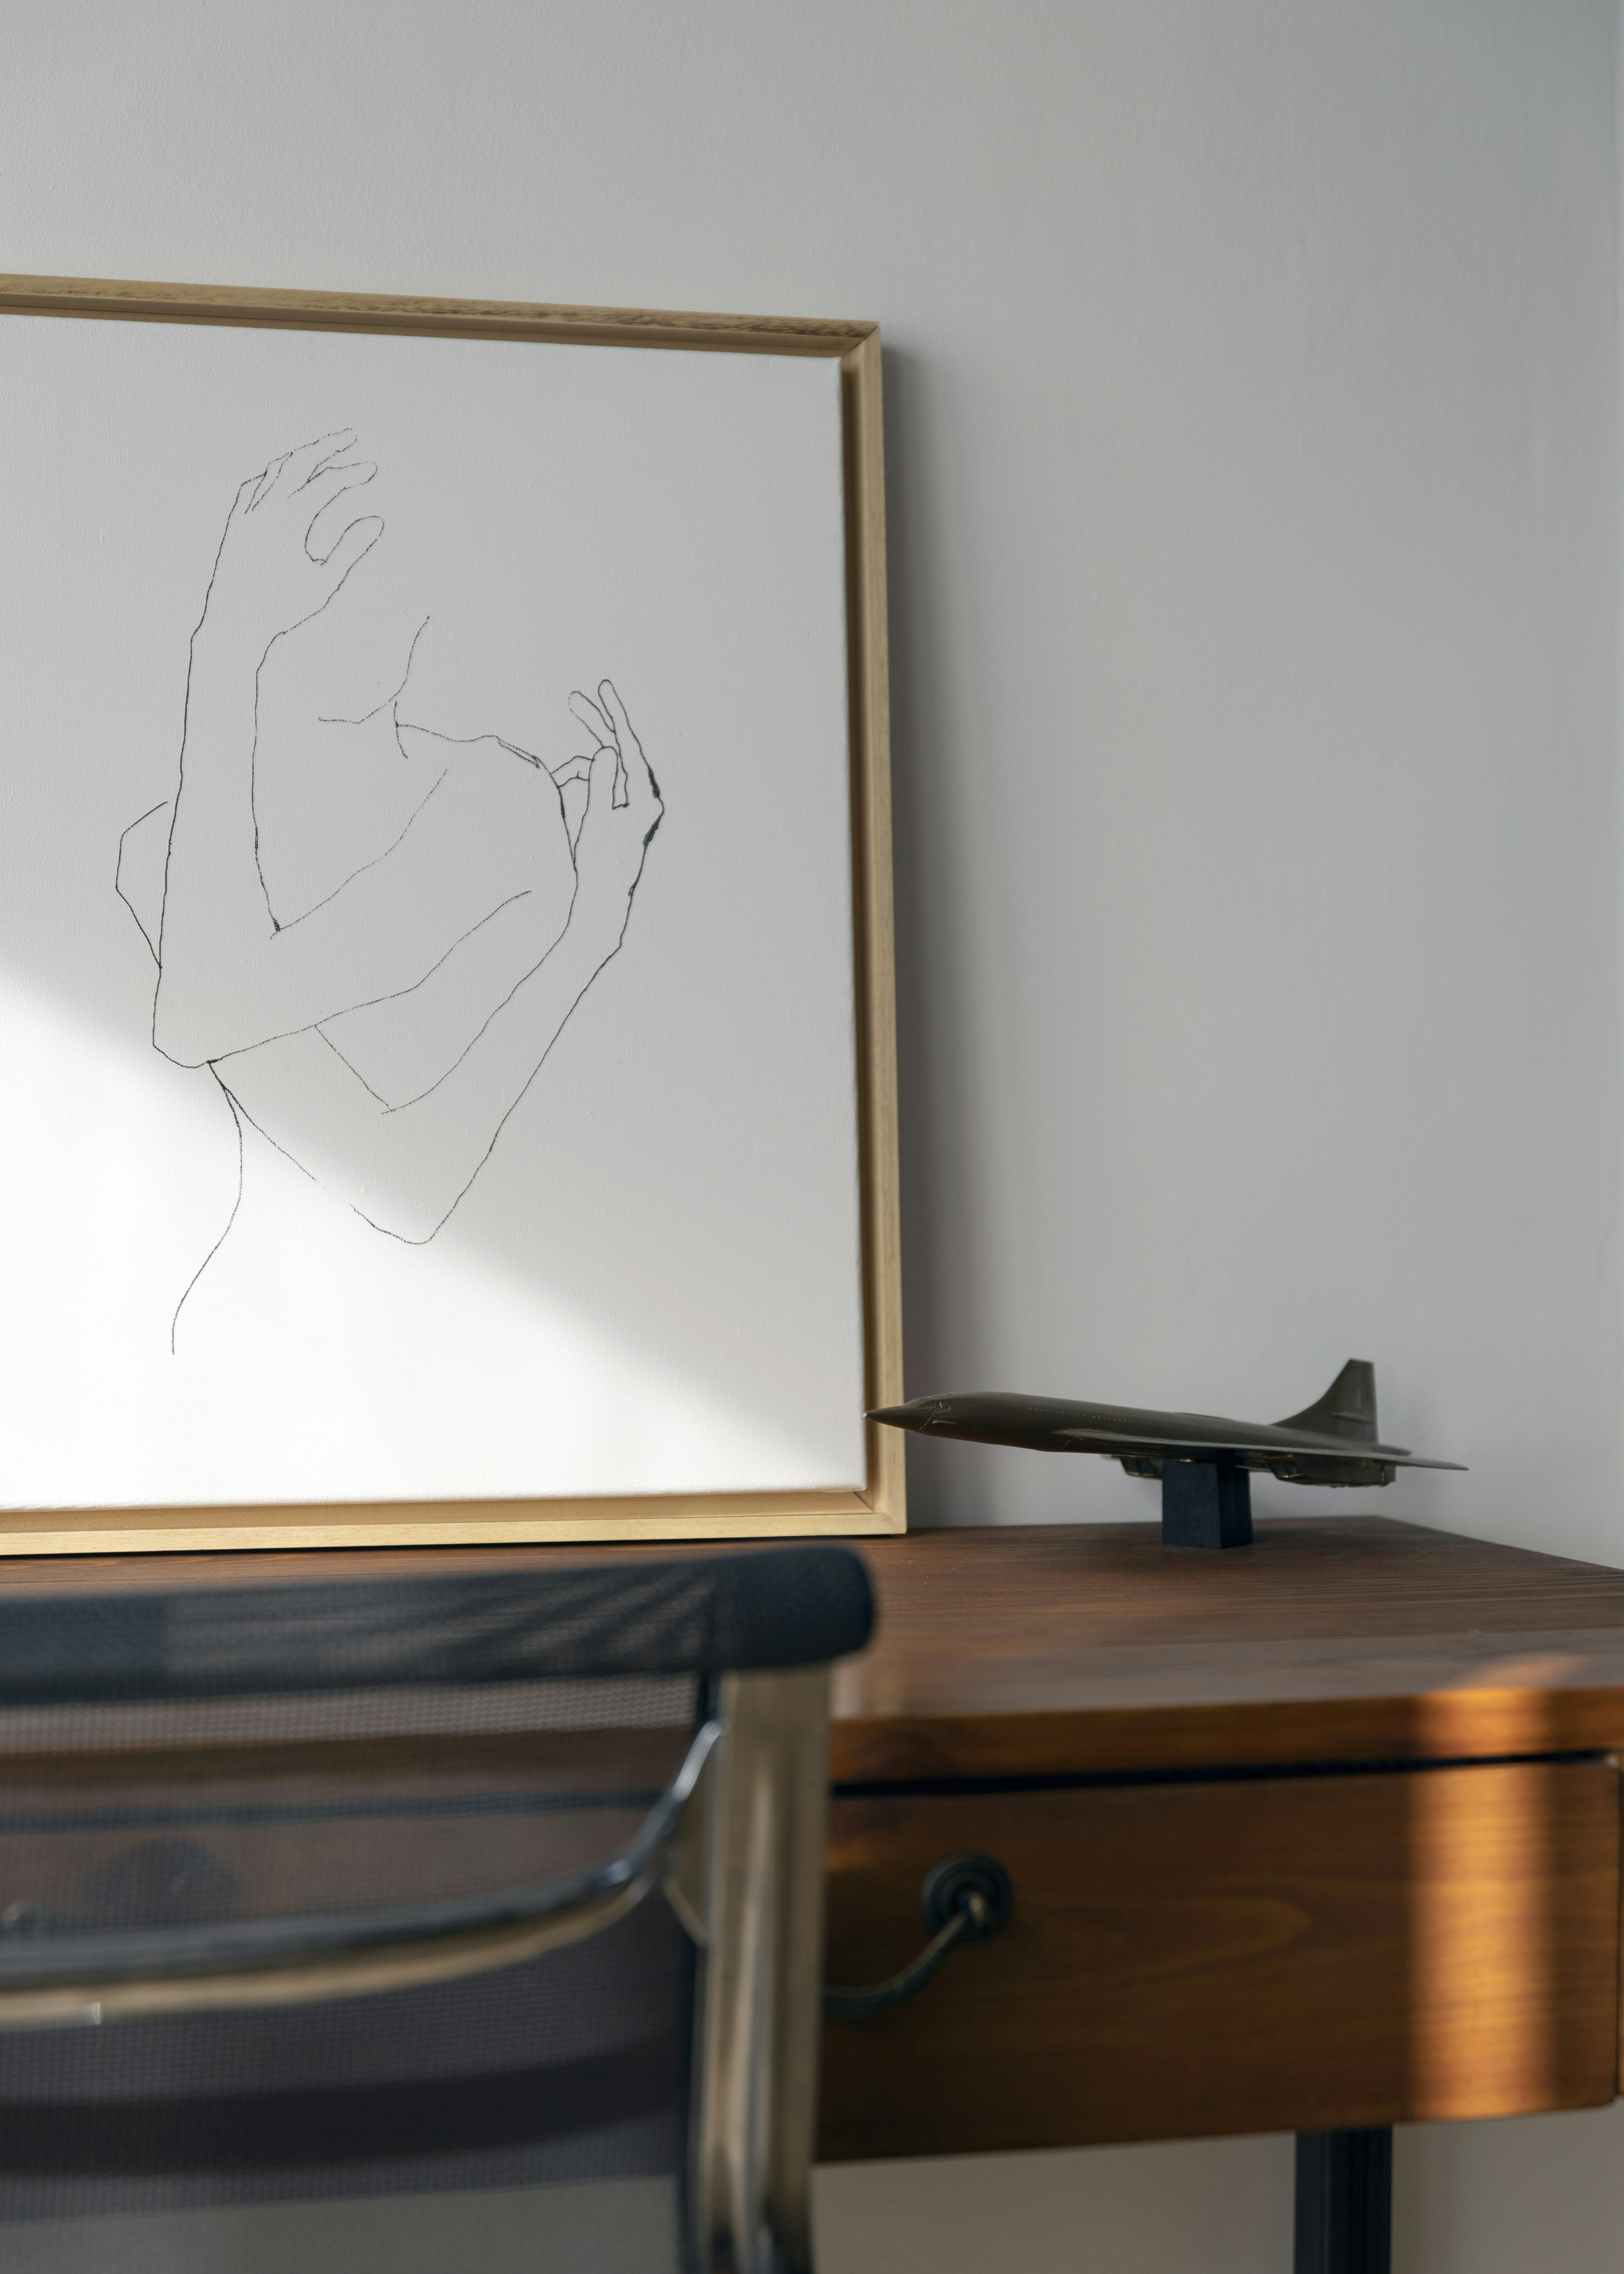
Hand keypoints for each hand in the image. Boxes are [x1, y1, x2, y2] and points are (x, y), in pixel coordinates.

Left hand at [198, 430, 381, 653]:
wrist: (234, 621)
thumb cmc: (281, 608)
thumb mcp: (323, 581)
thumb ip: (350, 548)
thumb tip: (376, 521)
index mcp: (289, 520)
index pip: (326, 484)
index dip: (351, 473)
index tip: (371, 468)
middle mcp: (264, 508)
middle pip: (299, 463)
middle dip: (327, 447)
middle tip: (350, 436)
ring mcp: (246, 512)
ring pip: (275, 469)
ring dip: (301, 456)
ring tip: (321, 452)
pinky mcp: (235, 520)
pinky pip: (254, 484)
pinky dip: (274, 473)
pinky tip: (284, 475)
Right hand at [564, 681, 663, 952]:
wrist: (602, 899)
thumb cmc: (600, 866)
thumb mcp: (597, 822)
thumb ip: (602, 784)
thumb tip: (606, 750)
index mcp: (644, 798)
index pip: (630, 747)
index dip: (615, 716)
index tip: (604, 689)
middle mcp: (642, 796)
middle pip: (620, 749)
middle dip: (597, 724)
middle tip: (575, 697)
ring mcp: (630, 802)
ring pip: (608, 764)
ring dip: (583, 754)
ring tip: (560, 757)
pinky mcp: (618, 809)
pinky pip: (600, 781)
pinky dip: (582, 776)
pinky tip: (563, 781)